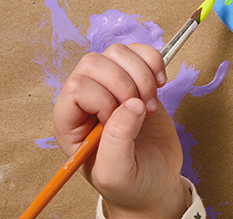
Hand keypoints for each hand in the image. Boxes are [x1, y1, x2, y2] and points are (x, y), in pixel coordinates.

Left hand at [53, 44, 187, 218]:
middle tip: (141, 110)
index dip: (104, 100)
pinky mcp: (136, 77)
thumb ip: (116, 142)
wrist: (156, 182)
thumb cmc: (130, 183)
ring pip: (118, 52)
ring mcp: (112, 85)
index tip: (120, 122)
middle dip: (125, 84)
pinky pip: (140, 50)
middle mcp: (87, 99)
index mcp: (70, 123)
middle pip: (95, 62)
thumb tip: (132, 104)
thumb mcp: (116, 174)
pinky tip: (160, 84)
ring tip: (150, 103)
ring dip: (142, 75)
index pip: (77, 87)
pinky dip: (155, 62)